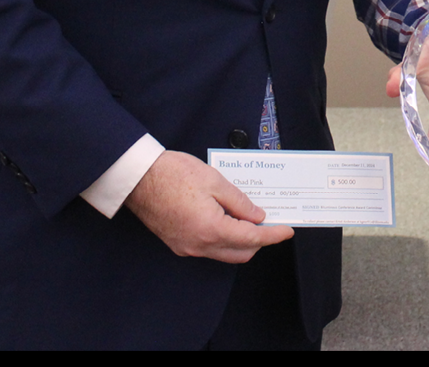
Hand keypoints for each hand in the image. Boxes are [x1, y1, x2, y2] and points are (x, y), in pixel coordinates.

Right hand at [122, 148, 295, 262]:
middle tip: (272, 221)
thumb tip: (257, 217)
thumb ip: (240, 202)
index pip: (251, 239)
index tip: (287, 231)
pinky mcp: (179, 244)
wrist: (140, 179)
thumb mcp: (216, 182)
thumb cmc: (175, 175)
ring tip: (254, 218)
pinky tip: (232, 219)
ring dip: (242, 240)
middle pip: (239, 253)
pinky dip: (225, 238)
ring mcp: (187, 247)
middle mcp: (199, 245)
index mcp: (211, 229)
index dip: (272, 235)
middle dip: (260, 240)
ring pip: (224, 253)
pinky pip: (210, 248)